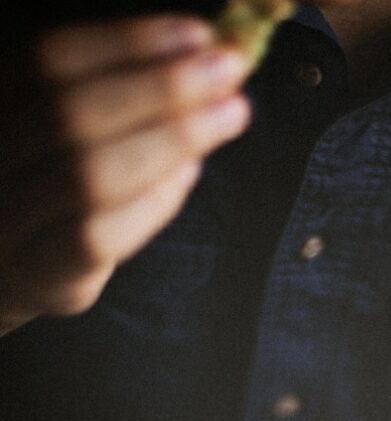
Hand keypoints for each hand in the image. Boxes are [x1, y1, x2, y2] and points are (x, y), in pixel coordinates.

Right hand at [0, 15, 251, 329]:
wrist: (5, 267)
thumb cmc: (48, 181)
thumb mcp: (63, 120)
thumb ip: (116, 88)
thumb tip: (201, 59)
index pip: (48, 59)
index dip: (127, 42)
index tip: (198, 35)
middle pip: (71, 116)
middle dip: (162, 89)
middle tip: (230, 71)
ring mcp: (5, 222)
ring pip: (89, 177)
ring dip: (172, 140)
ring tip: (230, 115)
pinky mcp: (37, 277)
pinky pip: (99, 238)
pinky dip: (154, 201)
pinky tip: (190, 171)